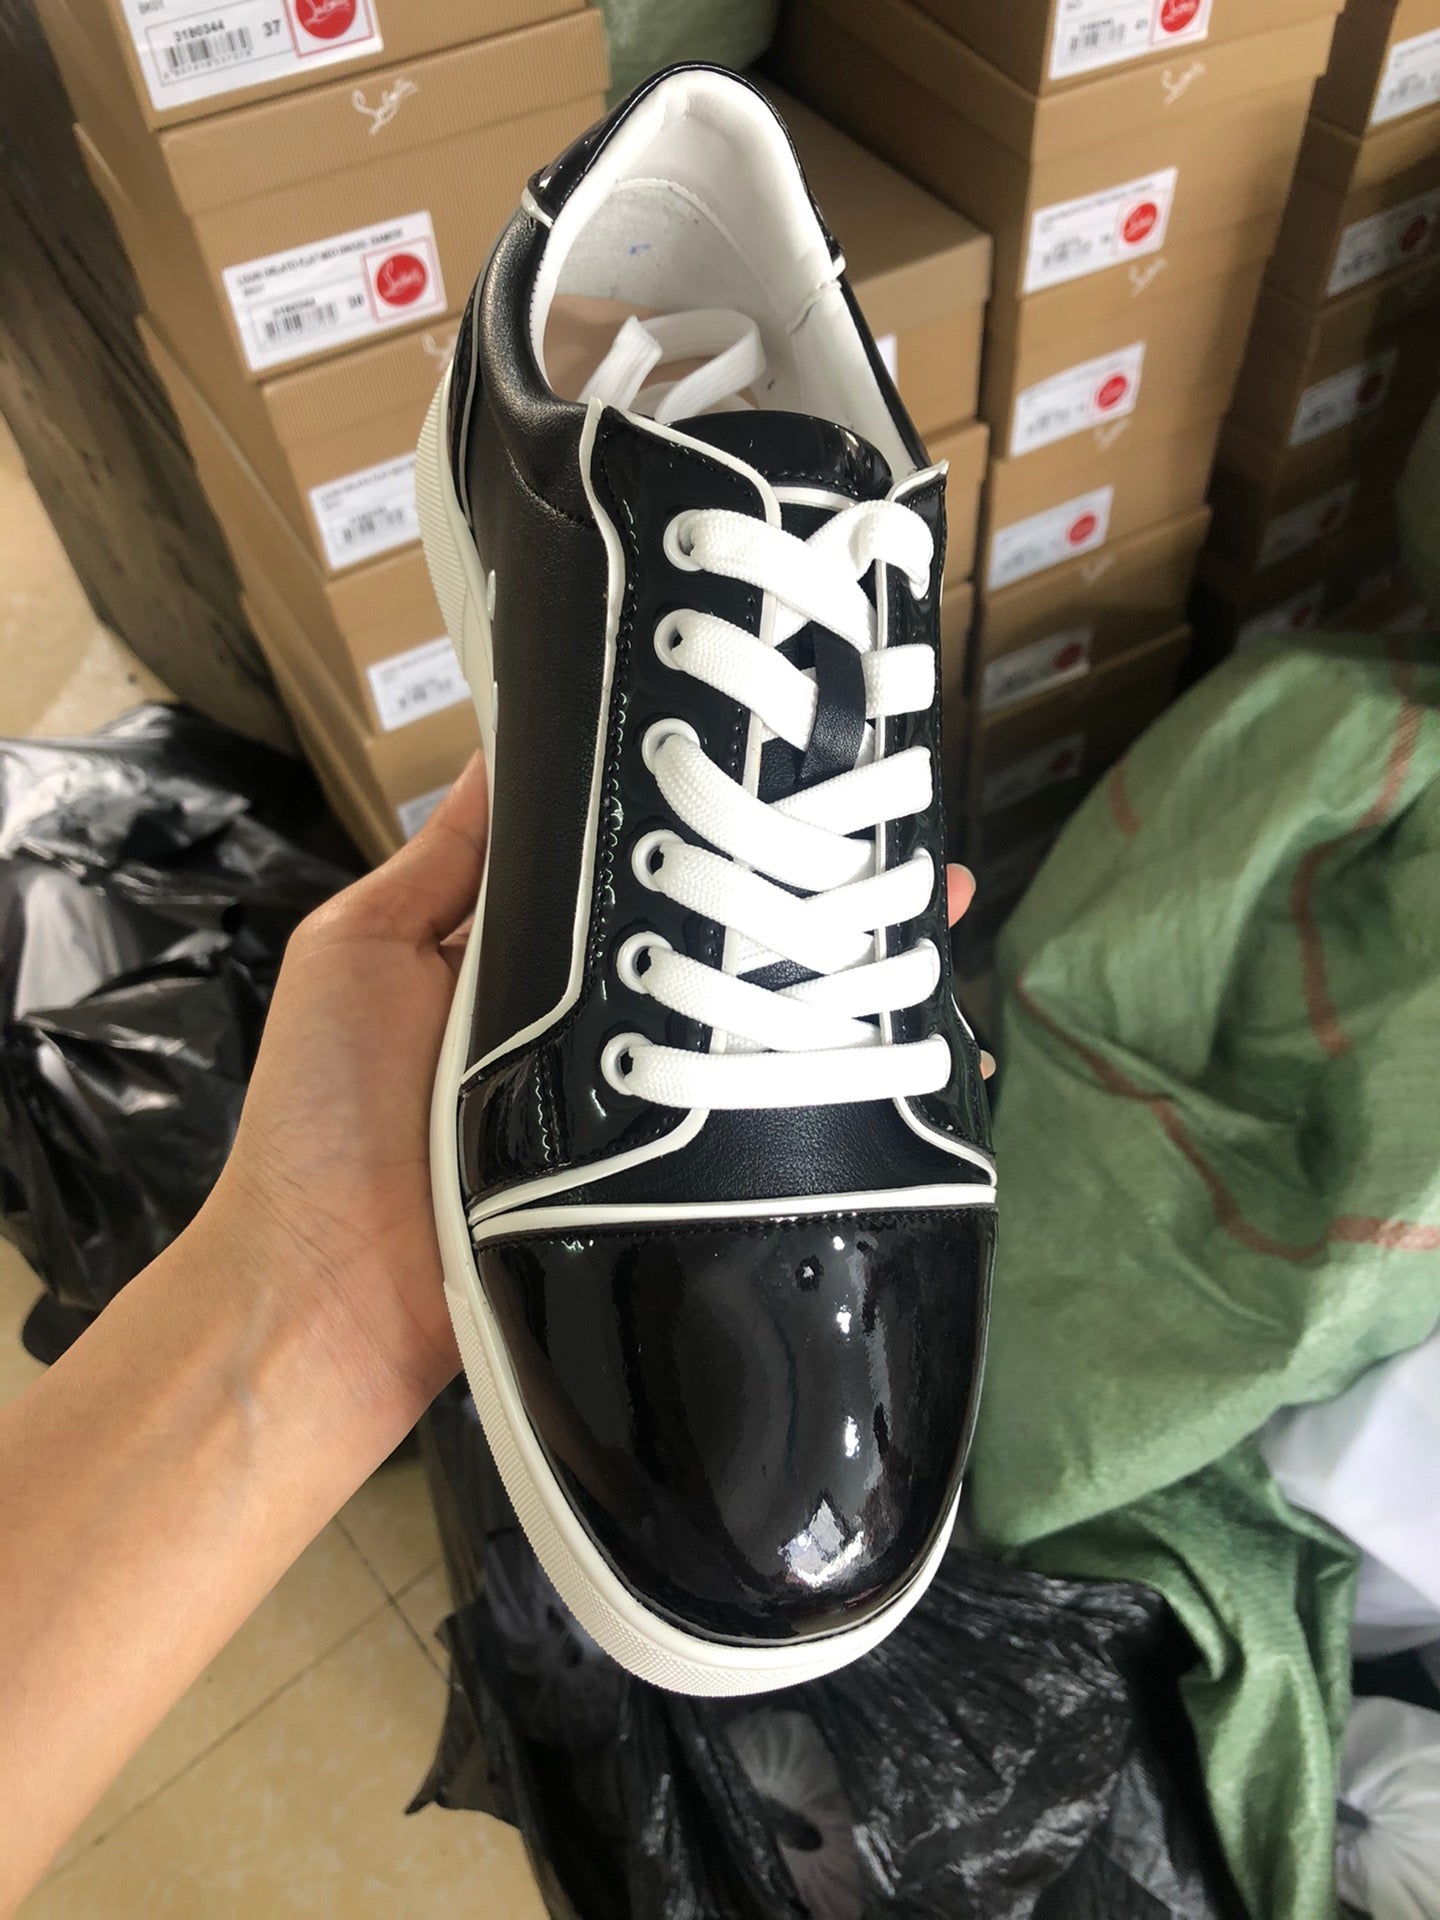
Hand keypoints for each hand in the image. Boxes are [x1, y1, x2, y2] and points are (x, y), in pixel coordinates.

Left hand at [200, 752, 991, 1431]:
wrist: (329, 1291)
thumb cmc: (323, 1111)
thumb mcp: (360, 948)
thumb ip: (442, 862)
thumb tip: (500, 750)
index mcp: (526, 960)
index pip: (631, 872)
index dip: (697, 823)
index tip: (772, 766)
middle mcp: (594, 1023)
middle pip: (713, 945)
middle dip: (804, 898)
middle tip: (895, 847)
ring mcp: (638, 1101)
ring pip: (753, 1028)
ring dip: (842, 982)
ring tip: (932, 922)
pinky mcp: (665, 1175)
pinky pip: (758, 1127)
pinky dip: (837, 1098)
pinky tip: (915, 1058)